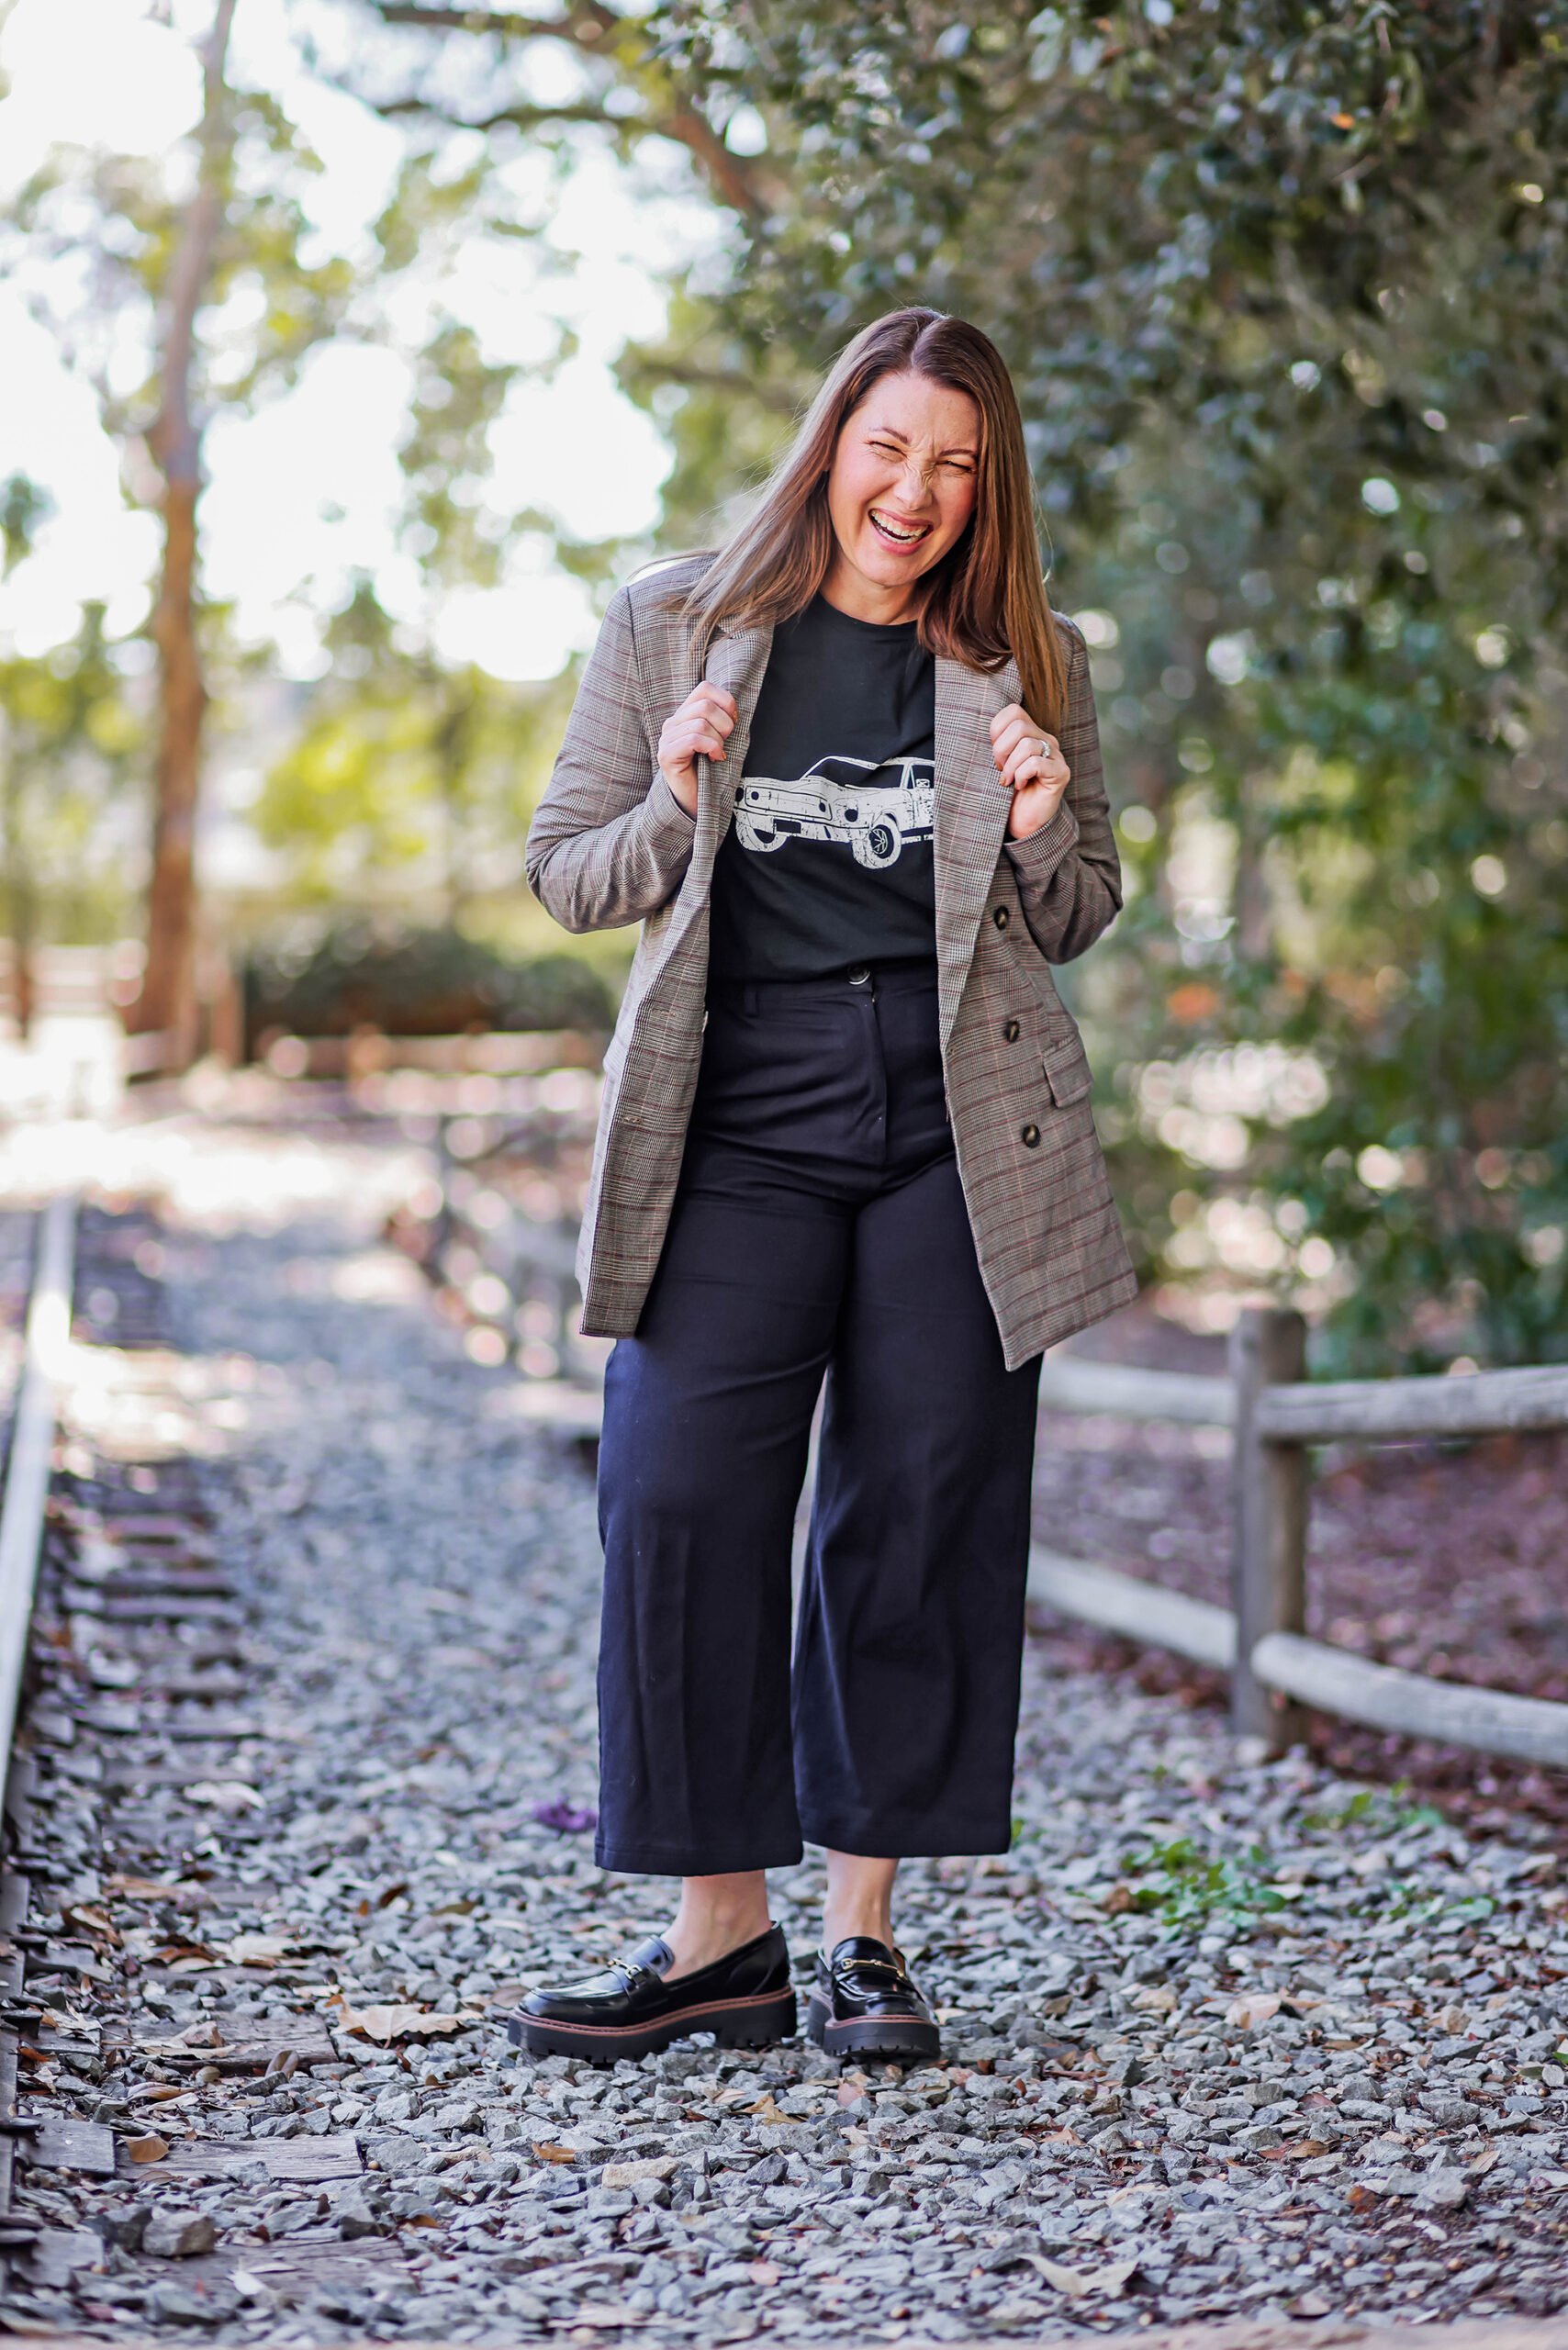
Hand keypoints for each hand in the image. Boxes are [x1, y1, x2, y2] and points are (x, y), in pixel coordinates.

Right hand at [658, 683, 737, 816]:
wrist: (695, 801)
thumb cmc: (710, 770)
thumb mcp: (719, 739)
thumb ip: (722, 720)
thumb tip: (735, 708)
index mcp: (685, 714)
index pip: (705, 688)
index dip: (725, 701)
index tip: (733, 721)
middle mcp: (673, 723)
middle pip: (705, 705)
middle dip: (725, 724)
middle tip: (726, 742)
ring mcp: (667, 738)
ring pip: (700, 723)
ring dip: (718, 740)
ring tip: (718, 753)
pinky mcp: (666, 754)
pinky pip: (694, 739)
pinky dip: (711, 748)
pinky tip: (715, 758)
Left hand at [991, 701, 1069, 840]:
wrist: (1023, 823)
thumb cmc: (1007, 794)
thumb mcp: (996, 765)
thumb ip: (995, 745)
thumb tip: (977, 730)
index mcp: (1031, 733)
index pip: (1013, 711)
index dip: (997, 731)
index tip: (994, 754)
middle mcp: (1046, 740)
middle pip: (1019, 725)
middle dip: (1001, 750)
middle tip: (1000, 770)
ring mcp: (1056, 756)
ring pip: (1027, 745)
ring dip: (1010, 766)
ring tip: (1008, 780)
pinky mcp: (1061, 773)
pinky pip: (1035, 763)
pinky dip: (1021, 775)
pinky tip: (1020, 786)